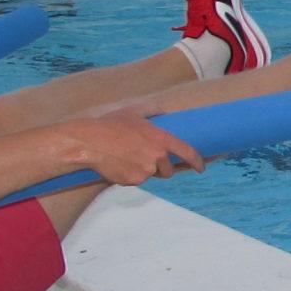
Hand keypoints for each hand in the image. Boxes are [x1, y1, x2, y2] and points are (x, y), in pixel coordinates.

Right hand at [76, 110, 203, 185]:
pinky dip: (131, 175)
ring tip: (129, 158)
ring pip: (151, 176)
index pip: (187, 152)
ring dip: (146, 171)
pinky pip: (136, 181)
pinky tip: (119, 164)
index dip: (197, 162)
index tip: (201, 167)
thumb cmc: (111, 124)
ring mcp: (145, 171)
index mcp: (160, 139)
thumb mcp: (134, 112)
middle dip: (163, 168)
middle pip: (169, 171)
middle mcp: (157, 157)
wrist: (89, 142)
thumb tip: (163, 110)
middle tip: (148, 159)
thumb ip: (152, 111)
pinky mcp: (133, 181)